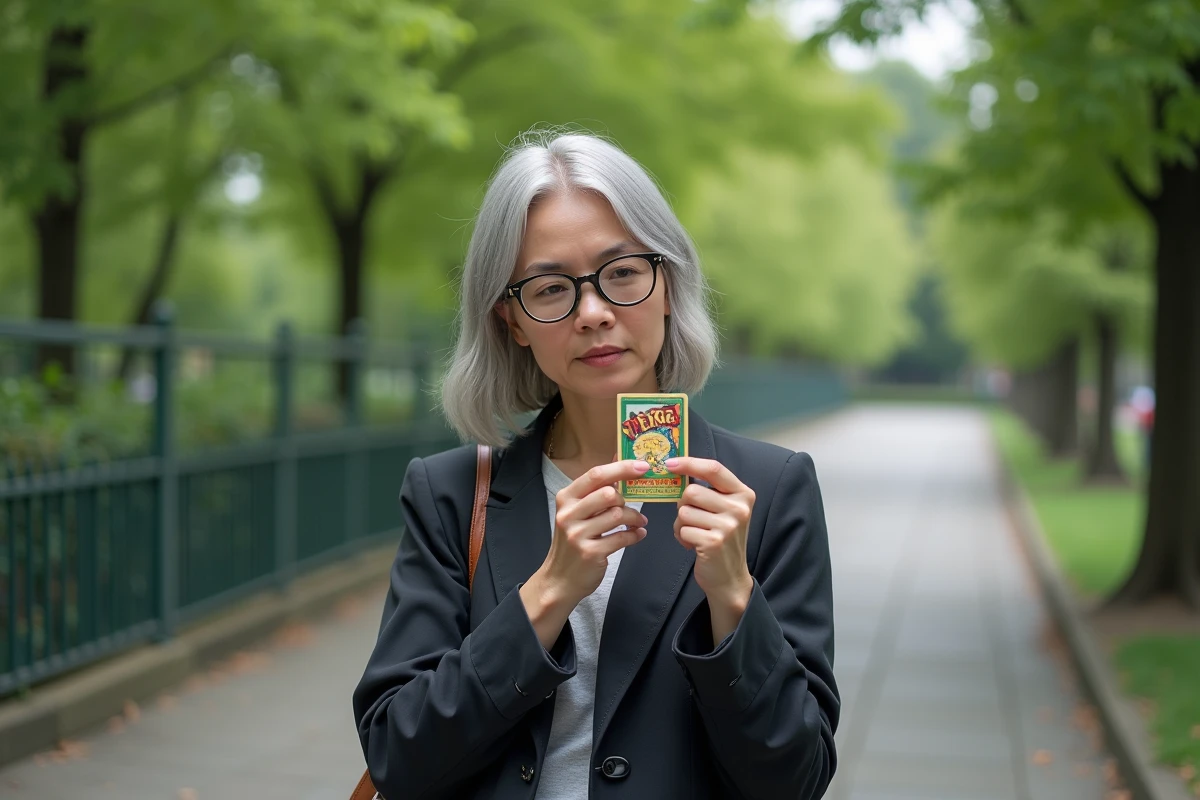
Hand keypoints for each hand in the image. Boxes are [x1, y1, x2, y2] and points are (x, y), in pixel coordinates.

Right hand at [537, 459, 651, 608]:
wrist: (560, 579)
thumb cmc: (573, 541)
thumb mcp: (577, 512)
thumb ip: (597, 489)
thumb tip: (619, 459)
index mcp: (566, 498)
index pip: (596, 475)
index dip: (622, 468)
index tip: (644, 466)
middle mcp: (569, 514)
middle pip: (609, 494)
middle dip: (626, 500)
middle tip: (631, 508)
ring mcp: (578, 534)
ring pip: (618, 515)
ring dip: (635, 518)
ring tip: (638, 522)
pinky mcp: (590, 553)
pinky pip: (622, 537)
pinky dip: (635, 535)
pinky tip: (637, 534)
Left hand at [665, 457, 754, 610]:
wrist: (730, 577)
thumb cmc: (722, 539)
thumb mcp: (725, 510)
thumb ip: (709, 491)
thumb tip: (677, 469)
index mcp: (743, 494)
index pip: (714, 468)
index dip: (689, 463)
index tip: (670, 463)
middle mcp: (739, 508)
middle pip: (692, 491)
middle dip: (683, 505)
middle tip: (692, 519)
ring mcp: (728, 525)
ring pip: (684, 511)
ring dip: (681, 524)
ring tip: (695, 534)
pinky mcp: (714, 542)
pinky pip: (683, 530)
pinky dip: (682, 538)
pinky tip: (694, 545)